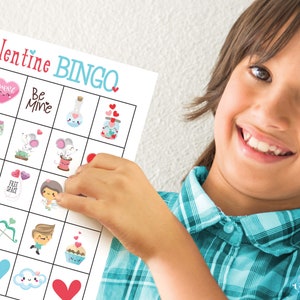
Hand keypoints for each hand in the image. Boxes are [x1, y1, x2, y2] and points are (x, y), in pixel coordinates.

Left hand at [56, 153, 176, 260]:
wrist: (163, 236)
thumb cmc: (152, 215)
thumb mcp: (139, 187)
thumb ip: (119, 180)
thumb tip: (93, 179)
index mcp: (130, 168)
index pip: (99, 159)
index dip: (87, 167)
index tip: (82, 173)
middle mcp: (122, 177)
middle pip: (87, 170)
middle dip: (76, 178)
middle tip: (72, 186)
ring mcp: (114, 194)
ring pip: (80, 182)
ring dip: (69, 188)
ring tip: (68, 194)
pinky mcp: (107, 212)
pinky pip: (79, 202)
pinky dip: (67, 201)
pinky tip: (62, 201)